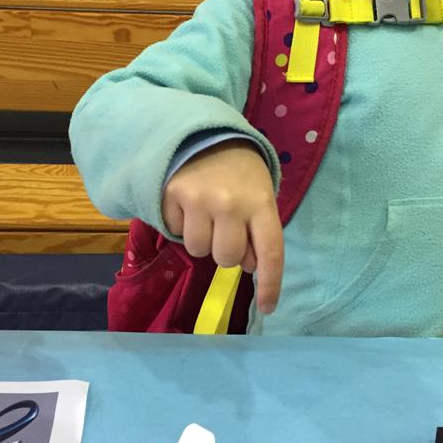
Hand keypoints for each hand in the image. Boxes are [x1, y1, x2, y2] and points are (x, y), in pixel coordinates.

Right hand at [161, 140, 283, 312]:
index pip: (270, 253)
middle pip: (228, 259)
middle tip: (224, 226)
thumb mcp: (258, 195)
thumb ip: (258, 230)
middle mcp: (232, 204)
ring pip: (199, 251)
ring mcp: (200, 200)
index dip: (270, 285)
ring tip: (204, 211)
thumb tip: (249, 266)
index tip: (267, 308)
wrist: (203, 134)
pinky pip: (176, 231)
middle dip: (226, 250)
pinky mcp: (172, 196)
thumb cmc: (238, 171)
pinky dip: (181, 223)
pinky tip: (188, 201)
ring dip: (202, 238)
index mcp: (261, 203)